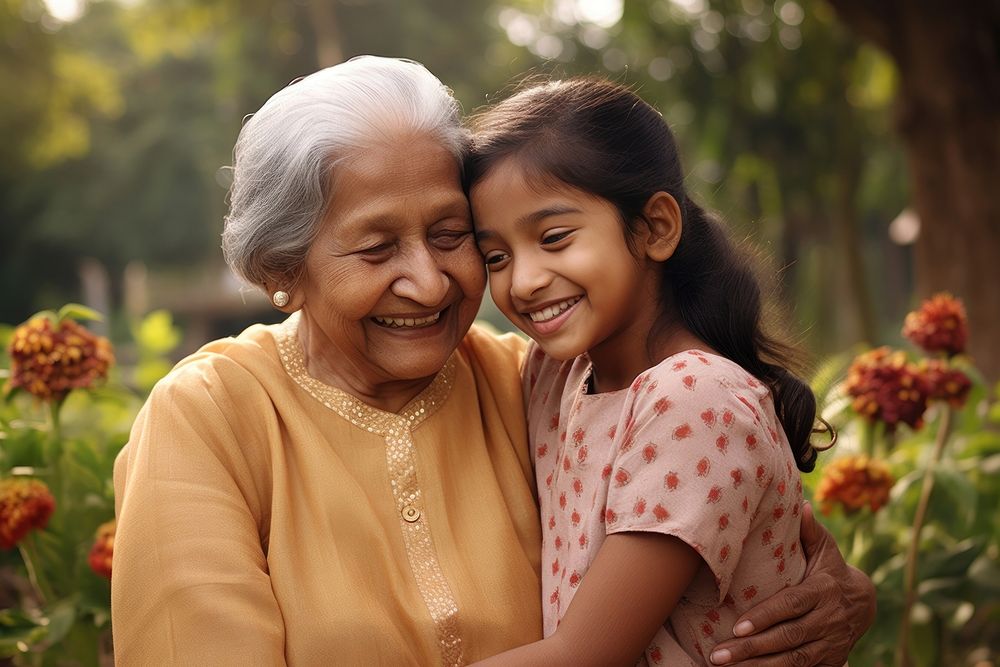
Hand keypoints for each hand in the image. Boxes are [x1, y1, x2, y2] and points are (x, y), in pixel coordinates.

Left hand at [708, 502, 876, 665]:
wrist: (865, 603)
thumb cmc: (832, 570)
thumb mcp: (825, 550)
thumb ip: (810, 531)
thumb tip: (802, 504)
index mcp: (823, 590)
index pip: (791, 606)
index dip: (765, 617)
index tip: (737, 626)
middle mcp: (828, 620)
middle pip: (787, 638)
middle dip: (751, 648)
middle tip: (719, 655)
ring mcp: (830, 644)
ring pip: (792, 659)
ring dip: (758, 666)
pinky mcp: (830, 660)